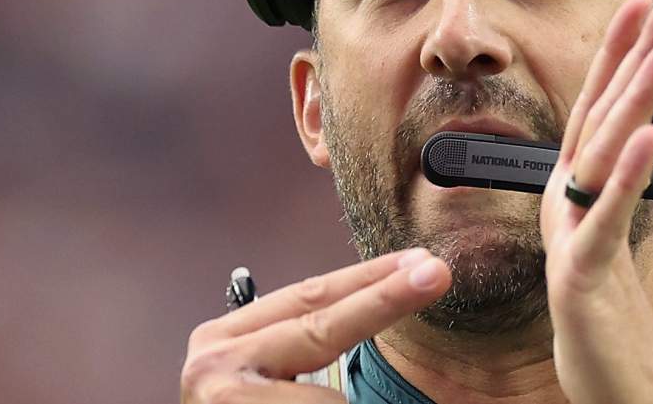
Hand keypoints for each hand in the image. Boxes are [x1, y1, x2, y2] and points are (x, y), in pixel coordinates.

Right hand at [180, 249, 449, 402]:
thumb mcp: (270, 375)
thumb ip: (310, 340)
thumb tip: (396, 292)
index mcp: (225, 342)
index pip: (311, 297)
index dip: (370, 279)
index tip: (421, 262)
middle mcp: (217, 368)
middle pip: (322, 327)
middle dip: (384, 299)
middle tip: (436, 274)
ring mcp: (226, 402)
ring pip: (332, 399)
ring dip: (349, 403)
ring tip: (340, 398)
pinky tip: (349, 399)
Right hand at [540, 0, 652, 403]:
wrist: (605, 384)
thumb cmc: (609, 311)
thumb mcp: (611, 231)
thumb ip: (618, 182)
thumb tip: (641, 134)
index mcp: (575, 187)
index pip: (598, 104)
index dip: (619, 50)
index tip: (643, 2)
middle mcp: (566, 200)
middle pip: (600, 114)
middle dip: (633, 53)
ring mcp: (571, 235)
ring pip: (603, 154)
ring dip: (637, 97)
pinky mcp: (580, 275)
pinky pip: (607, 219)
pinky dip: (628, 174)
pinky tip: (651, 136)